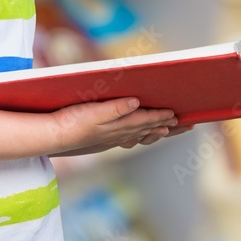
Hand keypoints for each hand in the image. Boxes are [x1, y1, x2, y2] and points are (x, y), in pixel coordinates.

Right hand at [50, 97, 177, 153]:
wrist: (54, 136)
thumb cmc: (71, 122)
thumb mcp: (92, 112)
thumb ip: (115, 108)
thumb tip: (136, 102)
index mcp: (118, 125)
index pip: (145, 120)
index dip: (161, 116)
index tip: (177, 114)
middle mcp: (118, 133)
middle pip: (148, 130)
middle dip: (167, 126)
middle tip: (186, 125)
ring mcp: (111, 137)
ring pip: (140, 135)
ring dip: (156, 132)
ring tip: (168, 130)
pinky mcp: (103, 138)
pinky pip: (128, 138)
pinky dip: (139, 136)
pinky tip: (138, 136)